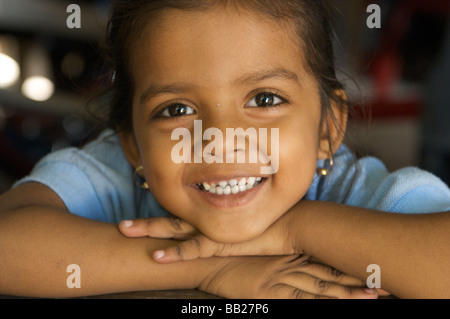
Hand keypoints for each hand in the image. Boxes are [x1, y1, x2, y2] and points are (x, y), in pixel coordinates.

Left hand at [119, 217, 387, 297]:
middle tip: (121, 226)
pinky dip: (177, 253)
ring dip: (150, 232)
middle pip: (171, 221)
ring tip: (126, 232)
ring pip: (175, 231)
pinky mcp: (224, 245)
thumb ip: (236, 218)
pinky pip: (196, 250)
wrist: (296, 223)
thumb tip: (227, 218)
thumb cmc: (275, 219)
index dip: (161, 215)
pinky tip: (158, 257)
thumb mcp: (251, 217)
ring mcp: (215, 232)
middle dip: (145, 224)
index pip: (182, 214)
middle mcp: (211, 220)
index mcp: (215, 214)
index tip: (141, 215)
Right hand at [198, 254, 378, 298]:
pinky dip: (319, 302)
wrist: (209, 259)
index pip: (324, 258)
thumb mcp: (259, 252)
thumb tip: (297, 256)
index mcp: (288, 252)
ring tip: (373, 296)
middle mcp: (290, 262)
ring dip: (346, 291)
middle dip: (356, 278)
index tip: (372, 267)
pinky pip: (299, 298)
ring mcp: (282, 277)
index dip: (348, 264)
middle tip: (384, 282)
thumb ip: (280, 255)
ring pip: (320, 285)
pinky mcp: (271, 292)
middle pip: (329, 271)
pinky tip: (336, 303)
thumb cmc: (232, 254)